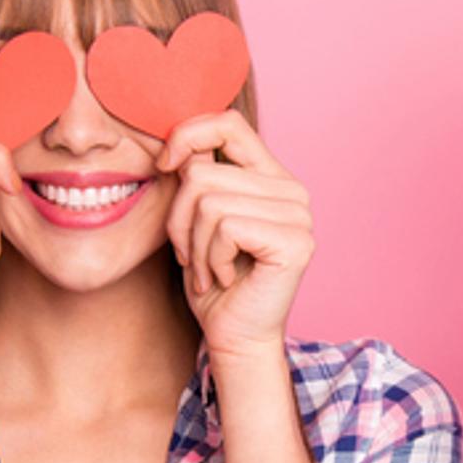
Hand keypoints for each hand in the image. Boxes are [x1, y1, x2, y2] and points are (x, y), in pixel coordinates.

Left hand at [157, 110, 312, 362]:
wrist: (234, 337)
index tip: (164, 166)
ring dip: (194, 245)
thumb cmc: (214, 281)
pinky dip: (211, 258)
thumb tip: (177, 143)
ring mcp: (299, 216)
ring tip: (208, 269)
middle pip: (203, 174)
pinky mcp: (295, 242)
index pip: (229, 125)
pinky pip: (226, 228)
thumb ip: (196, 176)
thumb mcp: (196, 219)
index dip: (188, 136)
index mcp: (271, 178)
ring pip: (209, 203)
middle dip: (180, 219)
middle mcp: (292, 191)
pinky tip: (225, 278)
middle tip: (191, 254)